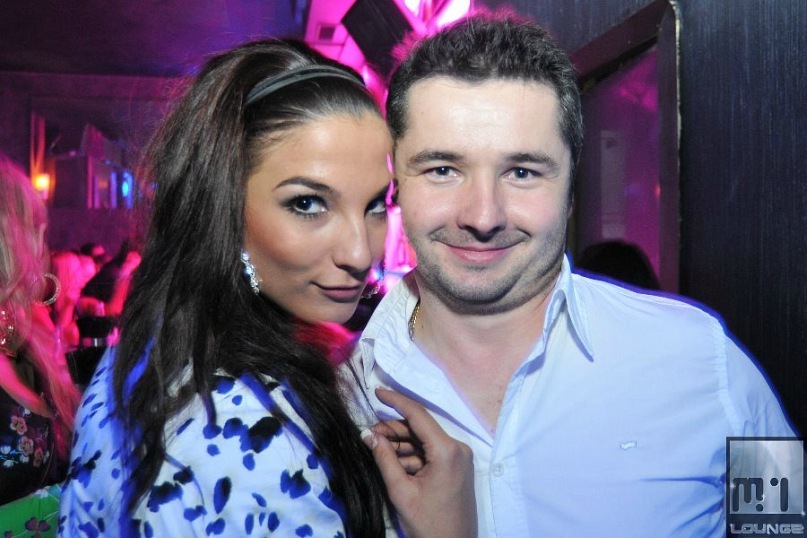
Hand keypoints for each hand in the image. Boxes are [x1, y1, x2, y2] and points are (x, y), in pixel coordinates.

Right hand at [363, 388, 476, 537]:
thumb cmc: (428, 524)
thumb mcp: (401, 491)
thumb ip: (384, 459)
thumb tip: (368, 434)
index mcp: (447, 450)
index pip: (418, 414)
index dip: (396, 400)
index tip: (376, 391)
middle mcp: (457, 448)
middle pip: (420, 427)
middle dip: (393, 429)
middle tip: (368, 435)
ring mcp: (459, 457)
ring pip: (423, 440)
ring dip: (400, 443)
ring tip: (376, 448)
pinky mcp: (456, 467)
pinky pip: (430, 452)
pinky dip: (411, 455)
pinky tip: (392, 461)